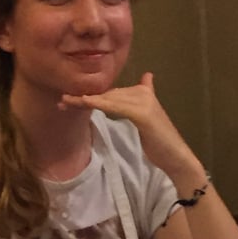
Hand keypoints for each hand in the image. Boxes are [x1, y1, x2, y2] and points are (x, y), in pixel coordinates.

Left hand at [59, 72, 203, 181]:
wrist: (176, 156)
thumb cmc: (159, 142)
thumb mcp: (145, 121)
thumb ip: (135, 105)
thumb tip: (141, 82)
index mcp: (143, 92)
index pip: (111, 91)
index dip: (92, 95)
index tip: (71, 99)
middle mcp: (143, 93)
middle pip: (107, 93)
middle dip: (83, 98)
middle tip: (62, 102)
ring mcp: (144, 101)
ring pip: (108, 98)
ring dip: (85, 100)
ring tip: (66, 102)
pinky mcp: (143, 113)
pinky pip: (115, 106)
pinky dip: (99, 104)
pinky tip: (85, 102)